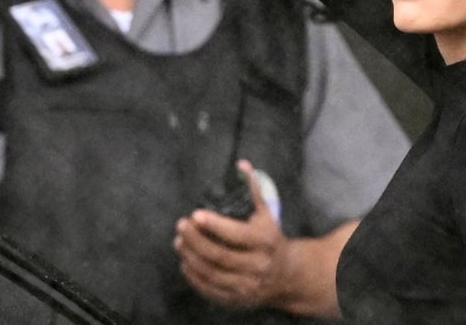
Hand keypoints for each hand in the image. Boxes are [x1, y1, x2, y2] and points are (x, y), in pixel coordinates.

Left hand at [174, 160, 292, 310]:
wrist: (286, 275)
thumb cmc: (270, 239)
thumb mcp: (266, 215)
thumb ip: (253, 191)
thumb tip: (241, 165)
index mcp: (266, 242)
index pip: (237, 235)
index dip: (215, 225)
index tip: (196, 214)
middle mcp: (258, 266)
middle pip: (219, 255)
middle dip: (196, 240)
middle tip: (181, 225)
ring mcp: (247, 286)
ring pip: (211, 273)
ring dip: (190, 257)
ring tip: (179, 241)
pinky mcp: (237, 299)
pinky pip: (210, 290)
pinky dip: (194, 276)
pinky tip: (185, 261)